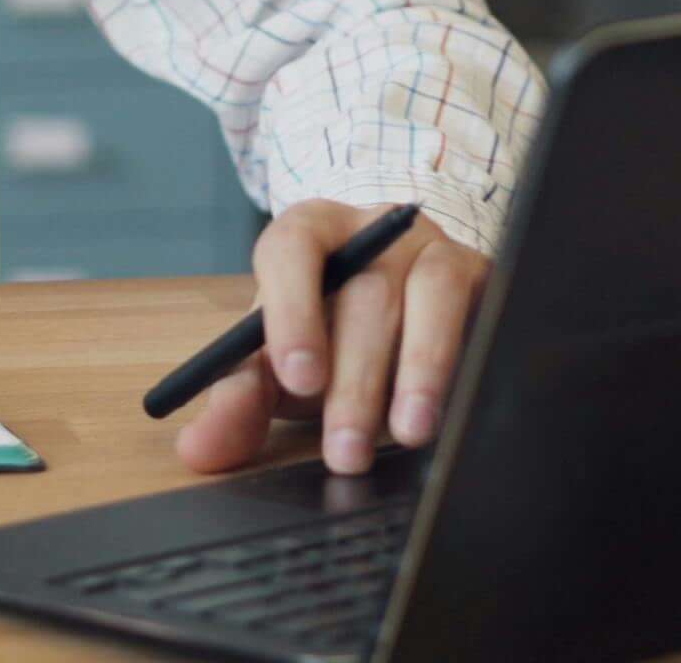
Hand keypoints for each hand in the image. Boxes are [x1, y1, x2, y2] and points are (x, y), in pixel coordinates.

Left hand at [168, 199, 488, 477]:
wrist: (398, 308)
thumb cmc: (327, 332)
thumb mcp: (277, 363)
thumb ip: (239, 400)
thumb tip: (198, 450)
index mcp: (307, 233)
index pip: (292, 249)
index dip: (293, 310)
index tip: (299, 378)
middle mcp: (373, 230)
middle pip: (365, 293)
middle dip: (354, 381)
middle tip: (345, 451)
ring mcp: (433, 249)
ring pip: (430, 300)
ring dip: (420, 372)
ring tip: (407, 435)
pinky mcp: (482, 277)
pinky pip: (482, 317)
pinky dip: (466, 366)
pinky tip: (457, 414)